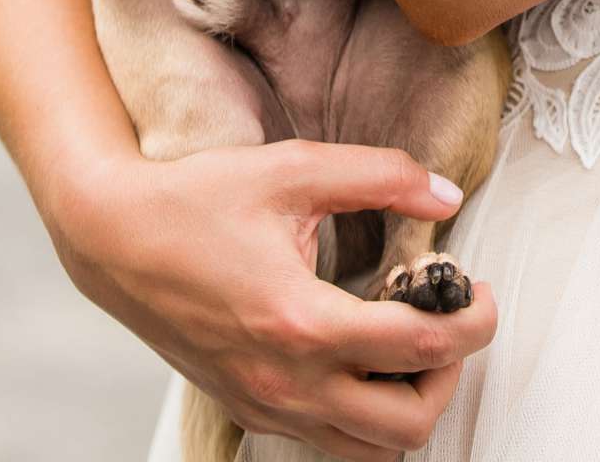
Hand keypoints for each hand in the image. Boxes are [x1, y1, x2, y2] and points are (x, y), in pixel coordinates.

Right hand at [55, 137, 496, 456]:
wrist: (116, 240)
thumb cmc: (200, 198)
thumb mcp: (296, 167)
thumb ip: (382, 176)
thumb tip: (448, 196)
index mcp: (302, 320)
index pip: (421, 346)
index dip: (474, 320)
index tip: (483, 291)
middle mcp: (287, 381)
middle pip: (409, 422)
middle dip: (451, 372)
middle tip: (452, 317)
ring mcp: (267, 405)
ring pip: (372, 450)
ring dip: (410, 402)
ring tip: (412, 339)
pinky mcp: (251, 411)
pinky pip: (330, 443)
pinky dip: (365, 414)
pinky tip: (364, 355)